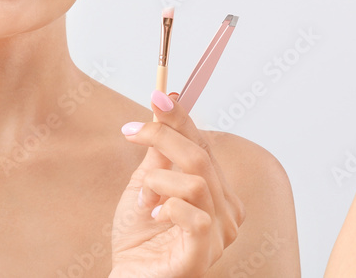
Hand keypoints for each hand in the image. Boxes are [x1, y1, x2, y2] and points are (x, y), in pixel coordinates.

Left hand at [111, 91, 244, 276]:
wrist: (129, 276)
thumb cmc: (139, 237)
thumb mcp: (146, 184)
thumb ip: (159, 154)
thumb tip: (163, 109)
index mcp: (216, 193)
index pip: (204, 145)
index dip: (182, 118)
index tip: (159, 96)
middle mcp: (226, 213)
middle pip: (201, 158)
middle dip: (163, 138)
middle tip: (132, 131)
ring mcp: (219, 235)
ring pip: (197, 184)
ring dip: (158, 182)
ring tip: (143, 198)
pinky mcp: (203, 254)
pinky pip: (195, 217)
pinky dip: (168, 207)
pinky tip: (153, 215)